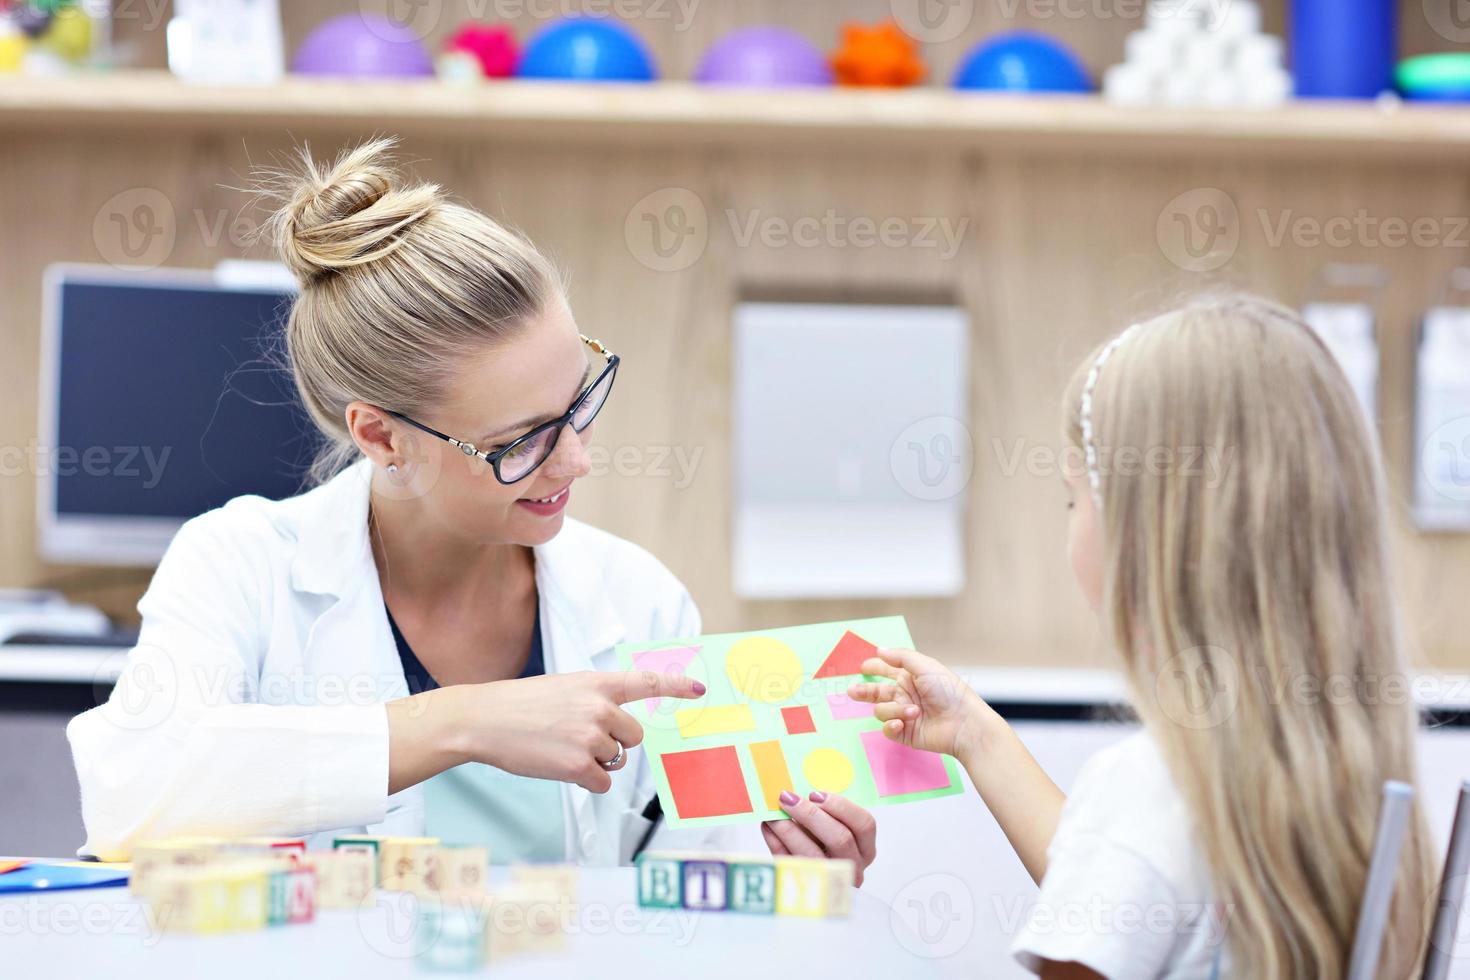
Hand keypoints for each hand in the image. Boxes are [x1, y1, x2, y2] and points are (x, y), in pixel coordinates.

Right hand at [457, 670, 705, 793]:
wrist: (485, 719)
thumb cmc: (522, 705)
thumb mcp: (565, 687)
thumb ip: (596, 700)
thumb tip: (618, 729)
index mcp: (598, 684)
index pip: (647, 682)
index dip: (677, 685)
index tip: (699, 689)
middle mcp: (601, 708)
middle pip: (634, 737)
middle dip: (614, 742)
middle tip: (578, 737)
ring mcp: (591, 737)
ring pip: (615, 760)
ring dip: (594, 761)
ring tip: (560, 747)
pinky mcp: (579, 765)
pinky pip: (602, 781)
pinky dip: (587, 780)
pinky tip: (560, 765)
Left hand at [760, 792, 876, 886]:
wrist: (808, 883)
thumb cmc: (823, 844)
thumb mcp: (832, 828)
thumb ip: (824, 813)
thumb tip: (799, 792)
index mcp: (865, 848)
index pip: (864, 824)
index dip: (841, 806)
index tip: (815, 793)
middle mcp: (853, 866)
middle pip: (840, 839)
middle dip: (811, 815)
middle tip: (788, 799)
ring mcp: (831, 880)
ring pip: (812, 854)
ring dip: (789, 829)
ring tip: (773, 815)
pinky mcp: (806, 889)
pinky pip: (790, 865)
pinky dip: (776, 843)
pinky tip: (768, 828)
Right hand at [847, 647, 990, 760]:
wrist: (963, 724)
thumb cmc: (949, 692)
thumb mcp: (926, 666)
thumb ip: (901, 657)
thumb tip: (879, 650)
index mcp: (911, 677)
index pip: (887, 670)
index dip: (874, 667)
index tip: (863, 667)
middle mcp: (905, 695)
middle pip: (876, 692)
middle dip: (863, 691)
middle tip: (852, 691)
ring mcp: (904, 715)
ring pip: (881, 710)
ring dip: (894, 710)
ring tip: (913, 711)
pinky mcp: (904, 733)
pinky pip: (887, 728)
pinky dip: (892, 725)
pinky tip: (902, 723)